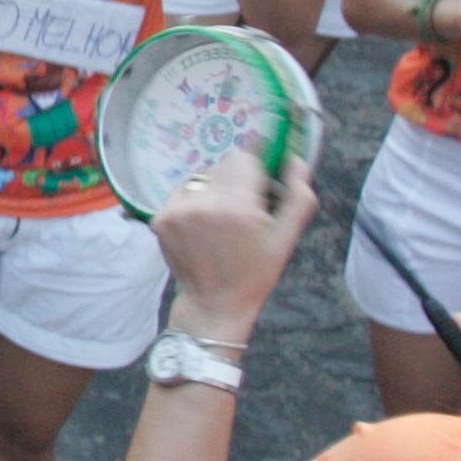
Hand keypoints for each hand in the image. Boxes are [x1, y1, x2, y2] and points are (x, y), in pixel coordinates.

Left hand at [153, 145, 316, 341]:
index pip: (245, 157)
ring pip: (203, 176)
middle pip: (224, 165)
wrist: (214, 303)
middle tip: (245, 207)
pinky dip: (194, 200)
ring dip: (215, 189)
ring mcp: (178, 211)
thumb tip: (296, 159)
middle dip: (238, 180)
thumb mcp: (286, 239)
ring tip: (222, 219)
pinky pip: (183, 191)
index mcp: (238, 208)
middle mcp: (204, 204)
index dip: (256, 168)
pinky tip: (203, 224)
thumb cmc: (255, 272)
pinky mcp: (161, 218)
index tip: (260, 182)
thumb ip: (298, 197)